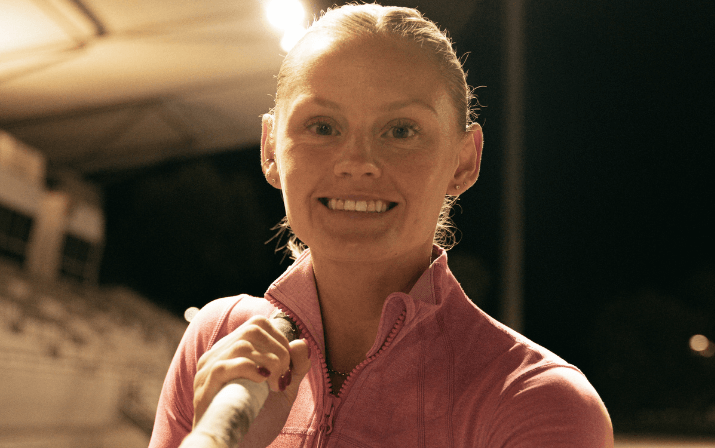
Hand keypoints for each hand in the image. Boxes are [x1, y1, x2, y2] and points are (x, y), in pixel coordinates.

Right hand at [192, 315, 311, 427]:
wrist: (240, 447)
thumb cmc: (258, 418)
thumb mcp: (284, 389)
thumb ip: (295, 366)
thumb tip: (301, 343)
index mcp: (233, 350)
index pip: (257, 324)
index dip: (280, 339)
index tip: (288, 365)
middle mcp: (217, 355)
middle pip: (252, 330)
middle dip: (278, 351)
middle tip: (283, 377)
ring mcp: (207, 372)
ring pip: (242, 346)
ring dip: (269, 363)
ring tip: (275, 385)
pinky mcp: (203, 391)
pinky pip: (224, 367)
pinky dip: (249, 370)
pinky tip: (262, 383)